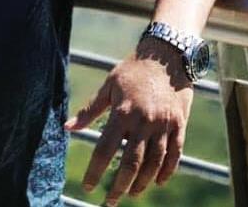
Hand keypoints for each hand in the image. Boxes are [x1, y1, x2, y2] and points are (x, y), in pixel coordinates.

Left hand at [65, 38, 193, 205]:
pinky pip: (175, 153)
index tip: (88, 185)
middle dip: (119, 186)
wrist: (169, 54)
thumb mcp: (110, 85)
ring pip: (154, 162)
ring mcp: (164, 124)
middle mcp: (144, 121)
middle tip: (110, 201)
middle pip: (131, 163)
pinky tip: (157, 182)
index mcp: (123, 112)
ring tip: (132, 194)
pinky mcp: (179, 123)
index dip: (95, 171)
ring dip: (142, 182)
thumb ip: (90, 109)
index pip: (106, 149)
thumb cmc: (135, 69)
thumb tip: (68, 127)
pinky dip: (167, 171)